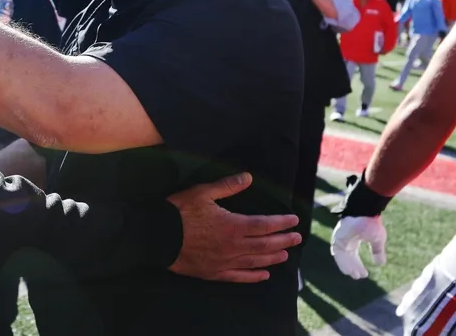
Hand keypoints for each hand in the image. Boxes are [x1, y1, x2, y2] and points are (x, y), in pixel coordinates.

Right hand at [168, 172, 300, 282]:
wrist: (157, 236)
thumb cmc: (179, 211)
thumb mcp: (202, 192)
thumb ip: (227, 186)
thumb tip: (248, 177)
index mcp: (233, 225)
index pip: (264, 225)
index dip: (281, 223)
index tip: (294, 220)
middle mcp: (233, 246)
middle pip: (265, 245)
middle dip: (283, 241)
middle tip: (297, 239)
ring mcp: (224, 262)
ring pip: (255, 262)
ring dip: (272, 258)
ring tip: (285, 255)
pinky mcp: (214, 273)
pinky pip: (239, 277)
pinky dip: (253, 276)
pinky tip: (264, 275)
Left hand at [330, 216, 386, 278]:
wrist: (366, 212)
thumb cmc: (372, 223)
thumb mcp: (377, 239)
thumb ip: (377, 251)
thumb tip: (380, 264)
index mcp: (355, 238)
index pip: (353, 254)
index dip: (358, 264)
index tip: (364, 274)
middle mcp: (346, 239)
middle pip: (347, 256)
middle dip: (353, 267)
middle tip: (358, 276)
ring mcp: (340, 238)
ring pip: (342, 256)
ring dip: (347, 266)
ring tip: (354, 275)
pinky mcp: (337, 237)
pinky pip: (337, 252)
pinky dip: (342, 262)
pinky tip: (348, 270)